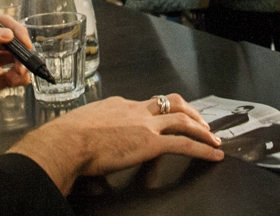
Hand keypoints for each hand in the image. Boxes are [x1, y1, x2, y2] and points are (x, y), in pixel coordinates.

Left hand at [0, 16, 32, 126]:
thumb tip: (6, 32)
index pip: (0, 23)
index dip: (14, 29)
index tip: (21, 39)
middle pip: (12, 40)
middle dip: (22, 46)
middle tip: (27, 56)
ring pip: (16, 58)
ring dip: (23, 62)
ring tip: (20, 72)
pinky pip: (15, 76)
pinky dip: (22, 77)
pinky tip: (18, 80)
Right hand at [9, 94, 223, 193]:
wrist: (66, 142)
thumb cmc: (66, 142)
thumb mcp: (81, 135)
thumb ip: (93, 149)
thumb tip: (94, 177)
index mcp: (115, 106)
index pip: (143, 105)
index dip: (156, 113)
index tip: (163, 120)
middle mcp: (132, 109)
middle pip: (168, 103)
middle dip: (188, 110)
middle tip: (199, 121)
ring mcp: (144, 124)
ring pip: (181, 119)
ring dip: (200, 128)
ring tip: (212, 138)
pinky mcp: (151, 142)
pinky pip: (184, 144)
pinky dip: (202, 148)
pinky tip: (213, 155)